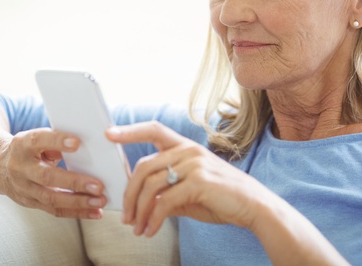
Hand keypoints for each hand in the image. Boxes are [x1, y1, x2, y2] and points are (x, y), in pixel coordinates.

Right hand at [0, 127, 106, 218]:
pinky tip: (95, 212)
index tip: (77, 142)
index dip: (57, 141)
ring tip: (99, 201)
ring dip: (78, 202)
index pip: (39, 141)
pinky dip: (76, 212)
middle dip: (74, 182)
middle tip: (98, 185)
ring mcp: (23, 188)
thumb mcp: (35, 138)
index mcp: (22, 145)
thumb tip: (85, 148)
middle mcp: (20, 168)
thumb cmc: (28, 149)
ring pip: (51, 198)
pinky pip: (54, 210)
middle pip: (47, 177)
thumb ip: (55, 142)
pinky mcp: (30, 203)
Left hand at [106, 121, 269, 236]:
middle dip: (129, 194)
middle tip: (125, 216)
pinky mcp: (199, 182)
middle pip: (143, 167)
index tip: (109, 134)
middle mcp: (188, 151)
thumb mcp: (189, 192)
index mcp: (185, 147)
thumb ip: (166, 191)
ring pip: (151, 185)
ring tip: (137, 228)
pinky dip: (153, 219)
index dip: (130, 131)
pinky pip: (165, 202)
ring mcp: (194, 164)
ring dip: (139, 211)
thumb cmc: (222, 198)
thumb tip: (141, 202)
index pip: (154, 130)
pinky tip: (151, 230)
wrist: (253, 206)